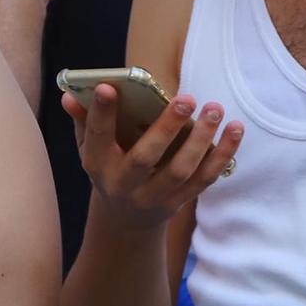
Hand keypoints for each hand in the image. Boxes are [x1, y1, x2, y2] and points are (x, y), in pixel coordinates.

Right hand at [62, 84, 241, 228]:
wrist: (125, 219)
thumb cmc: (108, 168)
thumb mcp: (90, 149)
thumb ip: (84, 121)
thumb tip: (70, 94)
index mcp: (98, 166)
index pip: (98, 137)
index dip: (101, 113)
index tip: (109, 86)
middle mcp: (124, 185)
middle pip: (146, 158)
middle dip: (167, 127)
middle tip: (187, 98)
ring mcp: (154, 197)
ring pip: (181, 170)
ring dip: (201, 139)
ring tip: (215, 109)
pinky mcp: (180, 202)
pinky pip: (205, 179)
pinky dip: (223, 155)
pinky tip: (234, 129)